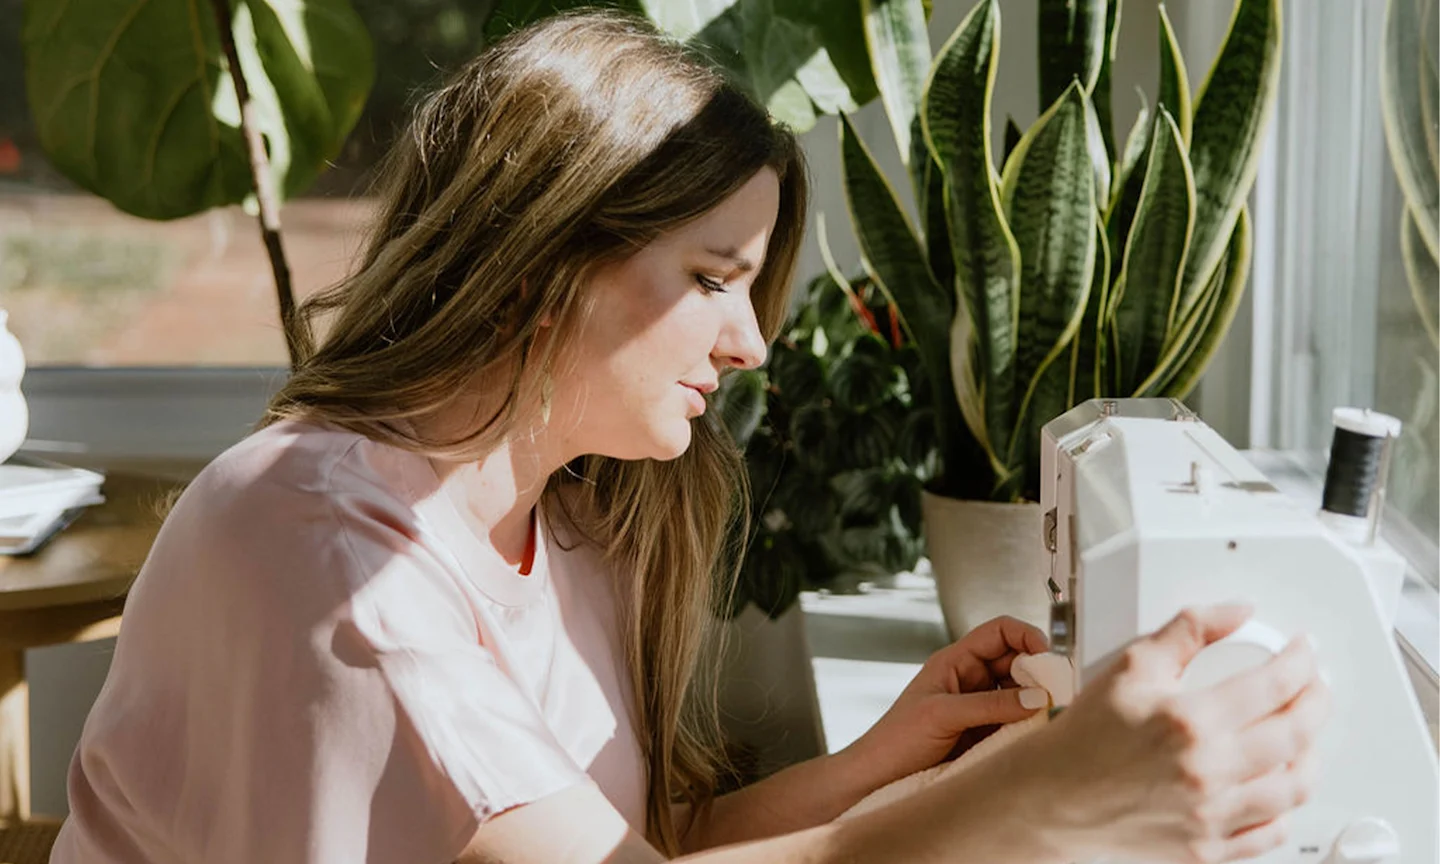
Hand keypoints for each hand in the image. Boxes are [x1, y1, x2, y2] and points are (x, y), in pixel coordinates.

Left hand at [840, 615, 1051, 792]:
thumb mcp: (941, 714)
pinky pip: (1018, 722)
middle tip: (1058, 692)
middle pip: (1018, 662)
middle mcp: (971, 679)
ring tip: (1052, 715)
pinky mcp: (988, 735)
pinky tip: (1039, 734)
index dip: (1027, 636)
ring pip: (1022, 694)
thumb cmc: (896, 739)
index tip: (1048, 657)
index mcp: (956, 661)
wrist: (878, 779)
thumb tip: (1037, 697)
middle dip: (1040, 673)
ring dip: (1038, 702)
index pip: (1000, 632)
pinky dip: (1032, 726)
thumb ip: (989, 705)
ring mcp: (981, 707)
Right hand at [1026, 604, 1330, 863]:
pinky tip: (1276, 785)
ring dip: (1311, 754)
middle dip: (1318, 700)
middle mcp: (1207, 771)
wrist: (1051, 797)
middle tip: (1315, 686)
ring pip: (1295, 787)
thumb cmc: (1084, 737)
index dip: (1301, 662)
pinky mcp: (1207, 848)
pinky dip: (1285, 807)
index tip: (1303, 652)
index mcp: (1190, 721)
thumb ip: (1187, 631)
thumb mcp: (1131, 666)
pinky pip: (1270, 831)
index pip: (1275, 684)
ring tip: (1303, 734)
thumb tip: (1235, 612)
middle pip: (1297, 733)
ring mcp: (1210, 815)